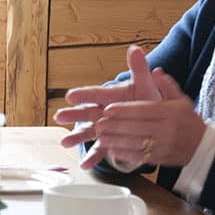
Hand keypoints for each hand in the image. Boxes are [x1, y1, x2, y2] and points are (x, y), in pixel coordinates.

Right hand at [54, 44, 160, 167]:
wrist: (155, 118)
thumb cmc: (148, 99)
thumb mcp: (145, 84)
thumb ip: (138, 68)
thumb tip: (135, 48)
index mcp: (112, 96)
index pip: (96, 94)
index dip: (84, 95)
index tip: (70, 96)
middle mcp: (105, 110)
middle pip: (87, 112)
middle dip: (73, 115)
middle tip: (60, 116)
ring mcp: (106, 126)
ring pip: (89, 131)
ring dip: (77, 137)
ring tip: (65, 142)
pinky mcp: (110, 140)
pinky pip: (100, 149)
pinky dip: (92, 157)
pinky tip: (84, 165)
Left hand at [90, 69, 206, 169]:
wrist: (203, 147)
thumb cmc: (188, 121)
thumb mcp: (181, 99)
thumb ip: (166, 85)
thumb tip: (155, 71)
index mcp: (170, 113)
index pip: (143, 110)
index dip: (123, 110)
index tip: (108, 109)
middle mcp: (166, 130)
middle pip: (136, 127)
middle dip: (115, 126)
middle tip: (98, 123)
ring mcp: (163, 146)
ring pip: (135, 143)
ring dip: (115, 141)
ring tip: (100, 136)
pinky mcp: (160, 159)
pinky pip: (139, 157)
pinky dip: (124, 154)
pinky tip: (111, 149)